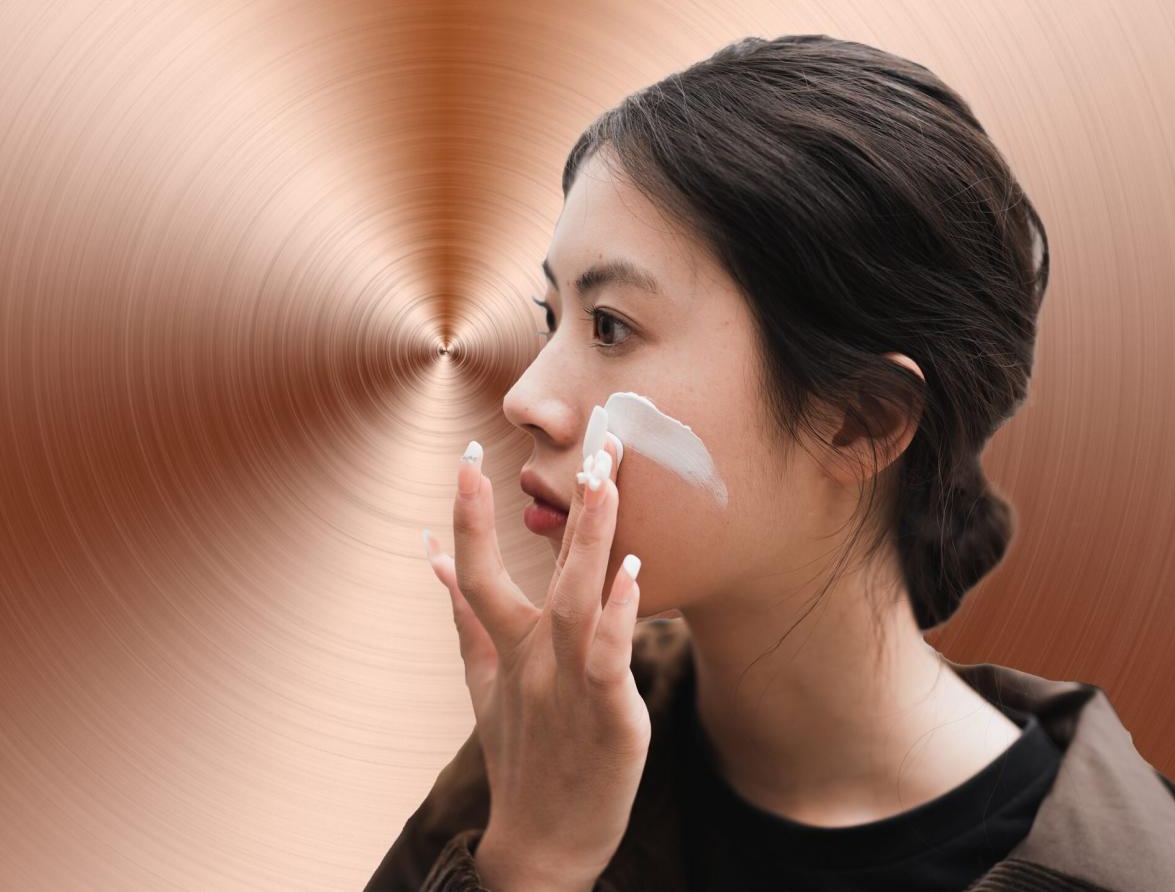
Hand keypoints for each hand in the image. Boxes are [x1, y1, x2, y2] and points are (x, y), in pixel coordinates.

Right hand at [424, 430, 647, 884]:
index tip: (467, 456)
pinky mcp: (609, 716)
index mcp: (507, 644)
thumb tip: (432, 557)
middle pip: (544, 571)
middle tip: (593, 439)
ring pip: (578, 602)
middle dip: (569, 504)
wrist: (541, 843)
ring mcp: (569, 686)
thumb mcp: (482, 679)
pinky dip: (619, 618)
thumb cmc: (520, 753)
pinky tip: (633, 573)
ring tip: (608, 482)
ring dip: (592, 541)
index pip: (477, 567)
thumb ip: (463, 617)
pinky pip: (610, 660)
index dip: (468, 513)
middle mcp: (533, 656)